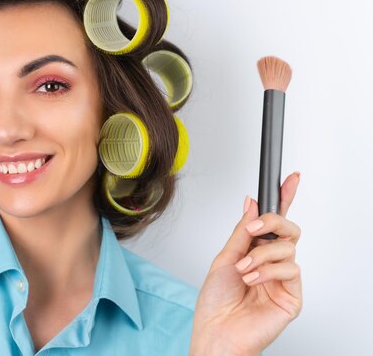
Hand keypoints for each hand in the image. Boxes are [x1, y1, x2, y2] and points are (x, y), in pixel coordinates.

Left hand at [189, 172, 302, 355]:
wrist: (216, 331)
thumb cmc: (216, 301)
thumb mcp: (224, 257)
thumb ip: (242, 231)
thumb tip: (251, 203)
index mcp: (255, 250)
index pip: (274, 221)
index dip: (283, 198)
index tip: (289, 178)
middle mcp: (271, 262)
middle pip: (289, 228)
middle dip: (273, 221)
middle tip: (256, 227)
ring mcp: (283, 278)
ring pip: (289, 247)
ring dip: (261, 255)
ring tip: (244, 269)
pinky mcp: (292, 295)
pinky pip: (291, 269)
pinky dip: (268, 271)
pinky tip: (253, 280)